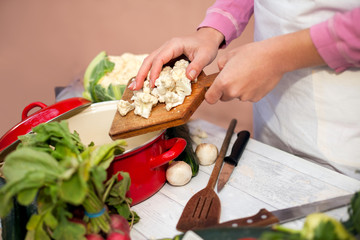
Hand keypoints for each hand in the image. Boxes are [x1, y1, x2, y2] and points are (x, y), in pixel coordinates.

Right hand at [131, 27, 223, 89]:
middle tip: (134, 87)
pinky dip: (148, 74)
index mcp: (174, 45)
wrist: (208, 39)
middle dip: (140, 74)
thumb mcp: (205, 56)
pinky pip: (155, 66)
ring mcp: (165, 52)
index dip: (154, 72)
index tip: (152, 85)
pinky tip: (144, 83)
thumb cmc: (206, 46)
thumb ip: (197, 66)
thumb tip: (188, 77)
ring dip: (141, 75)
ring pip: (149, 62)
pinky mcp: (167, 58)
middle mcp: (166, 47)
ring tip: (134, 87)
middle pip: (149, 60)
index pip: (159, 59)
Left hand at [205, 29, 324, 103]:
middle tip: (234, 77)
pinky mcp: (256, 98)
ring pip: (237, 96)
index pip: (210, 98)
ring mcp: (245, 97)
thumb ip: (220, 65)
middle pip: (223, 98)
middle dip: (225, 90)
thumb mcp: (230, 55)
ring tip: (247, 75)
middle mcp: (233, 92)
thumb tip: (220, 72)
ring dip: (239, 89)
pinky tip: (255, 78)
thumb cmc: (252, 53)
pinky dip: (249, 90)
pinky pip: (248, 96)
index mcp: (223, 82)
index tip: (213, 91)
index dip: (210, 95)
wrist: (274, 57)